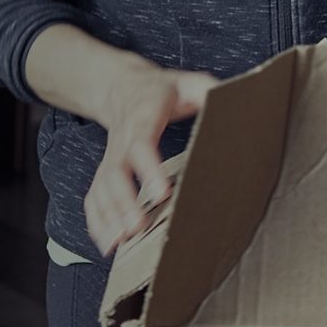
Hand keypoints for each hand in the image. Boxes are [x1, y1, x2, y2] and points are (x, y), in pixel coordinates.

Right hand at [85, 65, 216, 255]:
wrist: (121, 86)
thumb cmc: (161, 89)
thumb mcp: (187, 82)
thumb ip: (207, 91)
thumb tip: (232, 102)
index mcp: (143, 116)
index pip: (142, 143)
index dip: (149, 168)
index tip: (162, 193)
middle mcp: (121, 139)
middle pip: (115, 173)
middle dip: (124, 202)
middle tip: (136, 228)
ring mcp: (110, 157)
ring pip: (101, 188)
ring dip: (108, 217)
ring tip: (120, 244)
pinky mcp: (104, 171)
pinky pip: (94, 197)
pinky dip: (97, 222)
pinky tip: (108, 244)